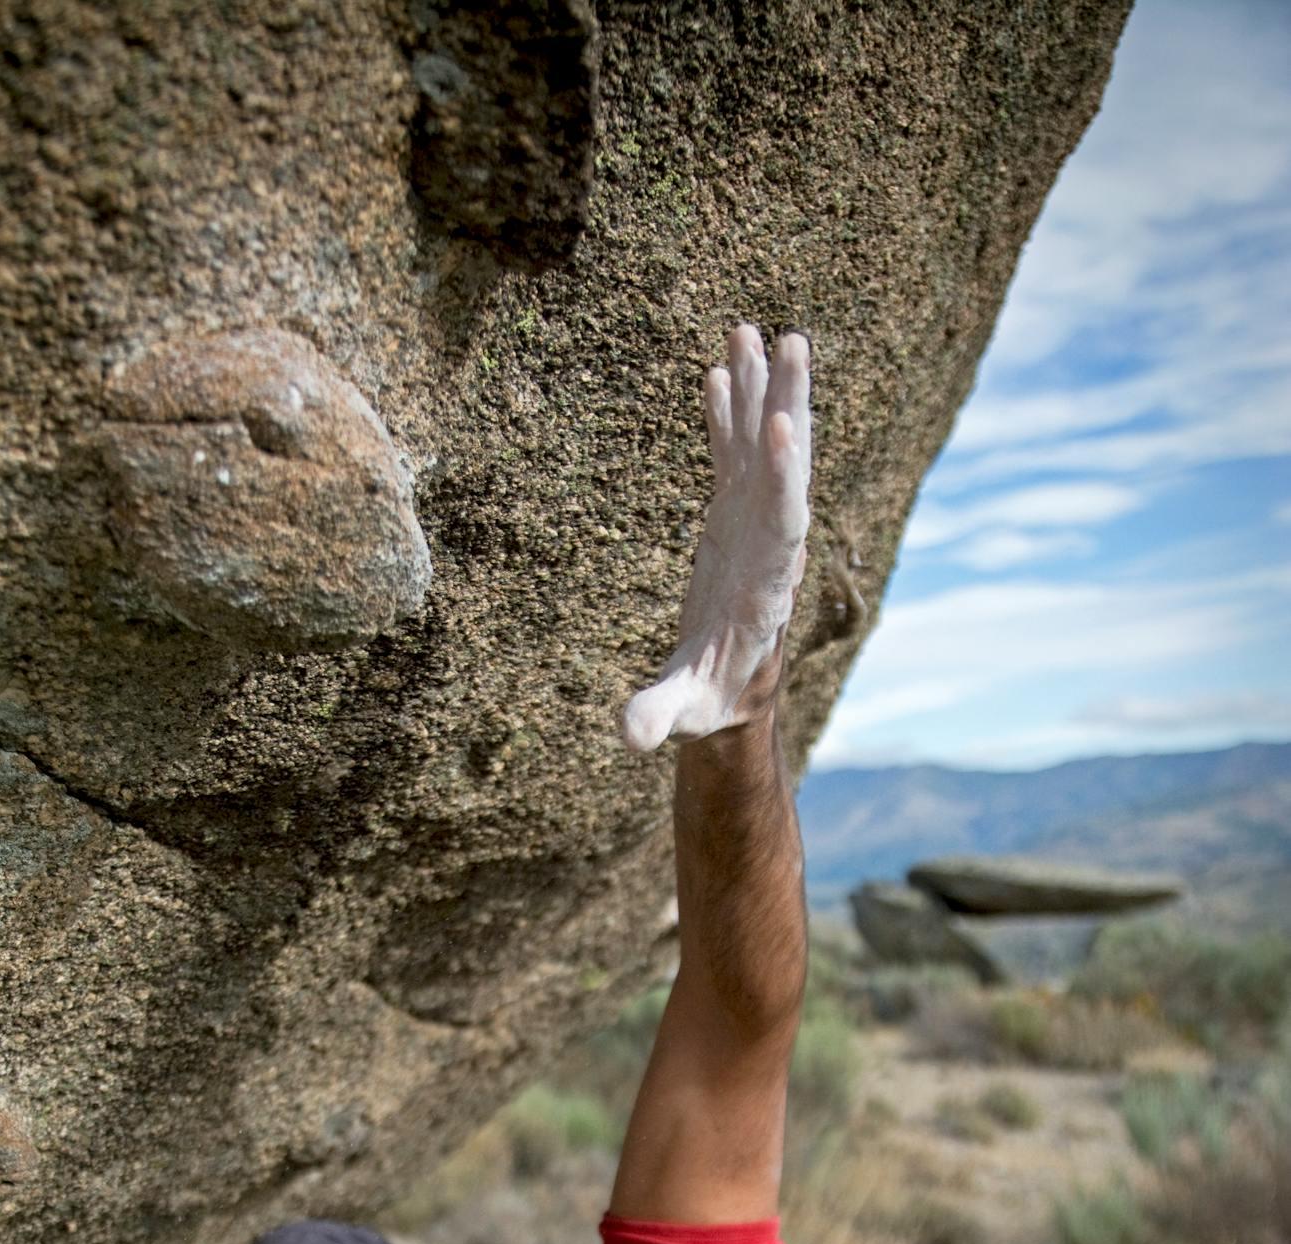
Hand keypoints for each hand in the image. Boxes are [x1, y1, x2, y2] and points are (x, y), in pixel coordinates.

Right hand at [621, 324, 811, 752]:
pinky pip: (733, 455)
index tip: (783, 428)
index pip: (782, 522)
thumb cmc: (708, 705)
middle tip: (792, 342)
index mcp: (765, 586)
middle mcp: (771, 545)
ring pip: (763, 447)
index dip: (781, 477)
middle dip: (787, 406)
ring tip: (754, 329)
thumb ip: (658, 717)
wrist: (731, 692)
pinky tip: (721, 368)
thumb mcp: (683, 713)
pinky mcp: (733, 518)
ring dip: (763, 390)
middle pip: (785, 468)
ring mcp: (753, 525)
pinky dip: (729, 413)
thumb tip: (628, 738)